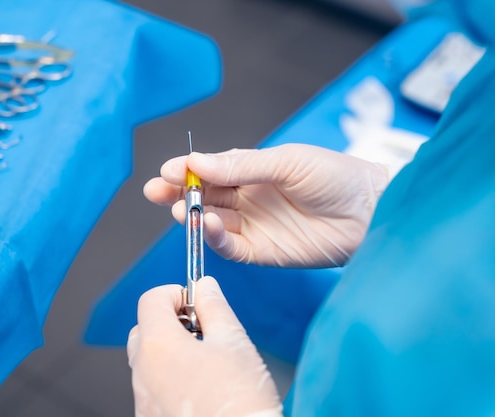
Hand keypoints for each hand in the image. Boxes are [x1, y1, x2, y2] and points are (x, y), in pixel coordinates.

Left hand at [127, 276, 282, 416]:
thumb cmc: (240, 401)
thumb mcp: (234, 342)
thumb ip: (214, 308)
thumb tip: (205, 287)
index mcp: (158, 345)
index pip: (151, 299)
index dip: (176, 293)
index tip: (197, 303)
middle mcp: (142, 372)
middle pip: (144, 329)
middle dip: (170, 321)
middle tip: (203, 330)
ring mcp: (143, 400)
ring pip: (148, 361)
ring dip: (170, 351)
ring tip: (206, 362)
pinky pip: (152, 388)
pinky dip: (169, 379)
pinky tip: (200, 388)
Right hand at [144, 144, 388, 267]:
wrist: (370, 212)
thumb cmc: (335, 177)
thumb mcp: (286, 162)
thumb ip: (241, 166)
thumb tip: (196, 161)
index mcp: (253, 171)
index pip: (211, 170)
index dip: (187, 169)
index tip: (168, 170)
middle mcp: (248, 198)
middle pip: (204, 196)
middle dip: (177, 192)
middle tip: (155, 190)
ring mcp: (253, 225)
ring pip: (211, 221)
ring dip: (191, 215)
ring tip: (179, 207)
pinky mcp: (261, 252)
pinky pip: (230, 246)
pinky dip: (214, 237)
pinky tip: (207, 223)